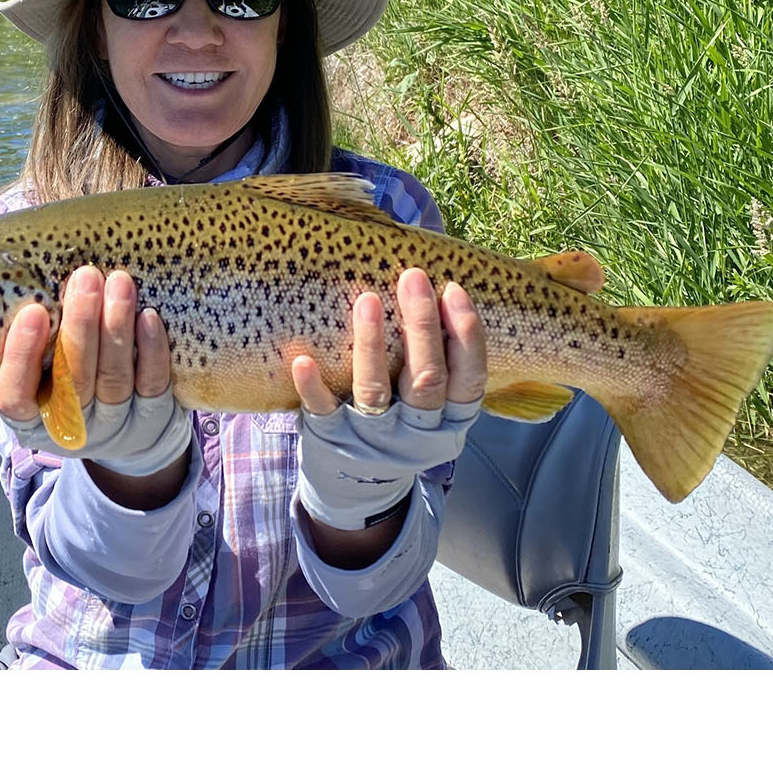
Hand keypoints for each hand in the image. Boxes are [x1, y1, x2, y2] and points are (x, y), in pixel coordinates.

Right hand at [0, 267, 188, 474]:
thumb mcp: (40, 372)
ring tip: (119, 283)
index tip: (33, 312)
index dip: (22, 357)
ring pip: (114, 378)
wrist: (125, 431)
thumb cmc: (67, 382)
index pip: (16, 396)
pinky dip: (151, 350)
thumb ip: (29, 343)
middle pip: (74, 380)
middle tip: (85, 278)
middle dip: (80, 325)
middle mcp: (71, 428)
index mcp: (30, 419)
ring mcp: (113, 428)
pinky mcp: (151, 420)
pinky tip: (148, 317)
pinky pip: (152, 385)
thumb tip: (27, 283)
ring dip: (116, 327)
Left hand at [291, 268, 488, 531]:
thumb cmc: (403, 432)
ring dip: (372, 344)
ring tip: (367, 300)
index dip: (466, 335)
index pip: (469, 379)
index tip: (453, 290)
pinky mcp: (333, 439)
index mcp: (450, 423)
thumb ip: (442, 368)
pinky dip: (313, 387)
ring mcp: (373, 437)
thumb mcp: (435, 415)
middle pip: (426, 378)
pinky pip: (323, 411)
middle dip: (422, 326)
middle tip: (413, 278)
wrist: (360, 494)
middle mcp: (417, 432)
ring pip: (376, 390)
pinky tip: (303, 360)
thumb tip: (439, 293)